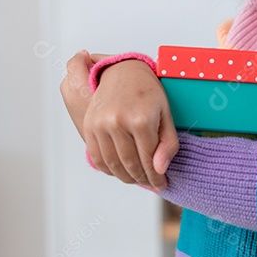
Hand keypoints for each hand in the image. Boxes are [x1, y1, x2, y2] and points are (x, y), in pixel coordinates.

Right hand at [62, 51, 177, 189]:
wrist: (122, 71)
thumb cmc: (147, 92)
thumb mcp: (166, 113)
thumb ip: (168, 143)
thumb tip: (160, 169)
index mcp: (141, 119)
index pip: (149, 159)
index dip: (156, 177)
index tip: (162, 184)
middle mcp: (118, 122)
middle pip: (131, 164)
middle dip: (143, 179)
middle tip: (151, 184)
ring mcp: (100, 125)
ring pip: (113, 165)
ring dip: (126, 178)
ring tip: (137, 179)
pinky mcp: (89, 127)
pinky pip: (97, 158)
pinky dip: (109, 170)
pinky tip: (120, 171)